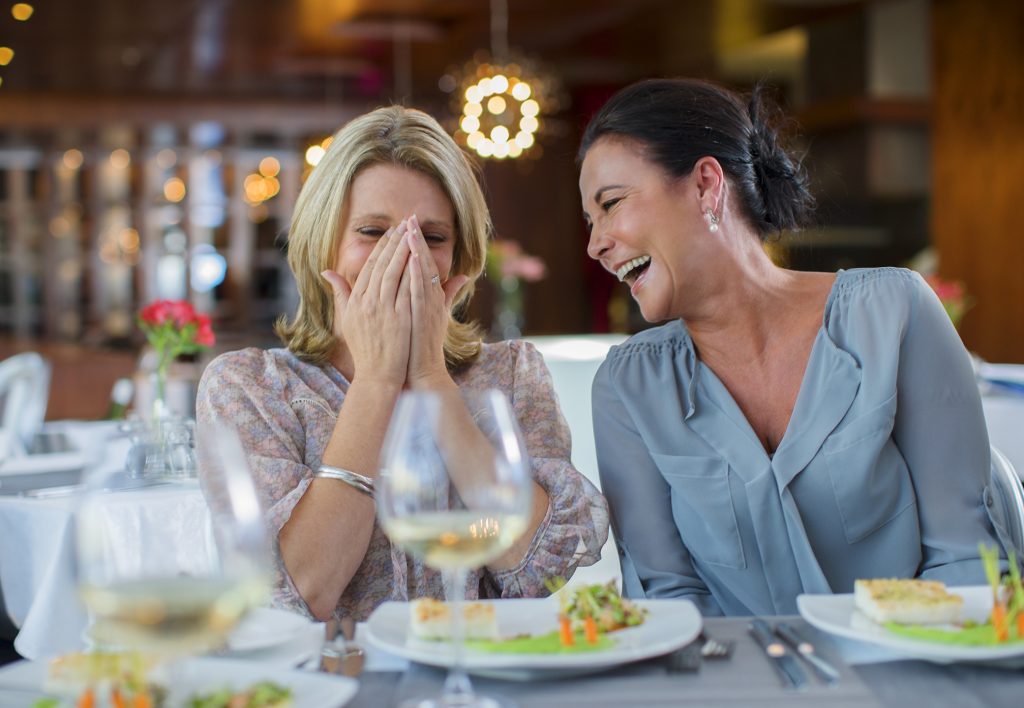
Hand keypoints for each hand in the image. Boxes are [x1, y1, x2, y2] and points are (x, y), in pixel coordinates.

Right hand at [321, 221, 412, 386]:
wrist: (377, 375)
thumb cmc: (365, 349)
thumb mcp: (347, 319)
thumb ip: (339, 293)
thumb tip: (326, 272)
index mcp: (355, 301)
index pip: (368, 267)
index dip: (380, 247)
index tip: (390, 232)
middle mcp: (366, 302)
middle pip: (381, 265)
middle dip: (393, 242)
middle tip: (404, 224)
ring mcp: (382, 310)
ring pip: (392, 273)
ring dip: (402, 251)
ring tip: (412, 234)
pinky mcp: (398, 318)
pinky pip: (405, 290)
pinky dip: (410, 272)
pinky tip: (418, 258)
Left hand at [405, 215, 468, 388]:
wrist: (423, 369)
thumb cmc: (424, 344)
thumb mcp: (437, 314)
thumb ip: (448, 293)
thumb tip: (462, 275)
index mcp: (431, 295)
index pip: (423, 263)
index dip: (417, 243)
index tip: (410, 224)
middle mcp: (431, 298)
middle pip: (424, 262)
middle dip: (416, 239)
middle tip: (410, 217)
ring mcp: (428, 306)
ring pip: (422, 273)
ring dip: (416, 251)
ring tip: (409, 230)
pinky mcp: (422, 316)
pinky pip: (418, 291)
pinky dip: (415, 274)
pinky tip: (410, 259)